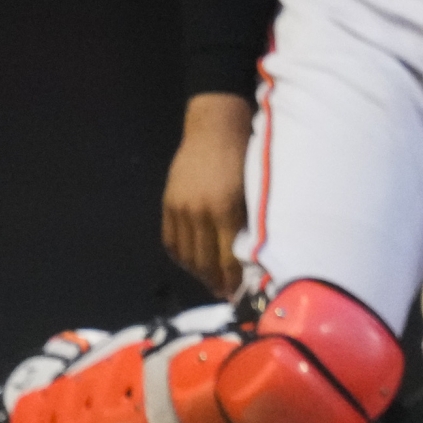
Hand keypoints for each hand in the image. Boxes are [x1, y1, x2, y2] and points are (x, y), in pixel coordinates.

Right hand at [161, 93, 253, 297]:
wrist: (215, 127)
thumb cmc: (246, 156)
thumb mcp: (255, 189)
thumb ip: (249, 222)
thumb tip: (251, 258)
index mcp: (227, 209)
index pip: (228, 258)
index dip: (233, 280)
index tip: (241, 295)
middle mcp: (200, 212)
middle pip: (205, 261)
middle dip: (216, 281)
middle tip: (227, 294)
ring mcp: (180, 208)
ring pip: (186, 254)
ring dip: (198, 272)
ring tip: (211, 282)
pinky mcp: (168, 204)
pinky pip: (171, 240)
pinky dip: (181, 256)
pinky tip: (192, 263)